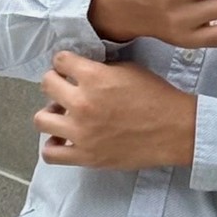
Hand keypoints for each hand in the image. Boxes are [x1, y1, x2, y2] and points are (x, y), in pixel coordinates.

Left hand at [35, 53, 195, 168]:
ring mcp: (81, 132)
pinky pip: (51, 154)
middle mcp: (82, 103)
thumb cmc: (157, 97)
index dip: (65, 62)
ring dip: (50, 113)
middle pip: (46, 85)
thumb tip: (82, 71)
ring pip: (41, 119)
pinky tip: (64, 139)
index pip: (60, 61)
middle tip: (65, 88)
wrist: (175, 130)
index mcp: (94, 77)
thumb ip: (100, 68)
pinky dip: (53, 146)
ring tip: (63, 115)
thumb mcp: (129, 69)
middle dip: (55, 82)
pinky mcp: (86, 156)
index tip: (69, 68)